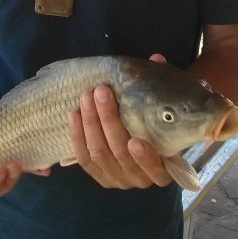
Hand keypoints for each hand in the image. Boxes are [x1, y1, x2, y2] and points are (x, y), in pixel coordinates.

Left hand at [68, 53, 172, 188]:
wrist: (144, 140)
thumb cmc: (157, 123)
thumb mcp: (163, 108)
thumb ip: (162, 86)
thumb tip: (156, 59)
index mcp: (163, 169)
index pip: (154, 169)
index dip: (145, 158)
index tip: (135, 140)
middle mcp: (140, 179)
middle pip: (120, 153)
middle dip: (108, 121)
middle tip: (101, 93)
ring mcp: (117, 180)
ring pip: (99, 153)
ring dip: (91, 124)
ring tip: (86, 97)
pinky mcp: (98, 176)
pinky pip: (84, 158)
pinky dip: (77, 136)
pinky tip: (74, 115)